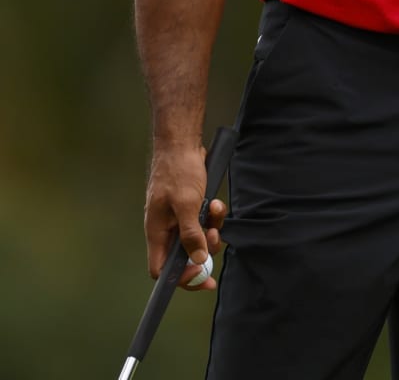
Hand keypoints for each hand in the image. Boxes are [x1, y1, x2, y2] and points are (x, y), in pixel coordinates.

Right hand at [144, 140, 226, 291]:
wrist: (182, 145)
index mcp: (156, 233)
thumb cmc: (178, 172)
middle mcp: (166, 230)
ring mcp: (179, 220)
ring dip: (212, 229)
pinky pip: (205, 223)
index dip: (180, 278)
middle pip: (185, 257)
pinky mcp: (191, 210)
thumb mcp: (186, 205)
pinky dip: (214, 216)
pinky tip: (216, 203)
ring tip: (216, 209)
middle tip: (216, 237)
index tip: (202, 276)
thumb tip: (197, 261)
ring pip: (199, 239)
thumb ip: (190, 234)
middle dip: (204, 251)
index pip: (162, 270)